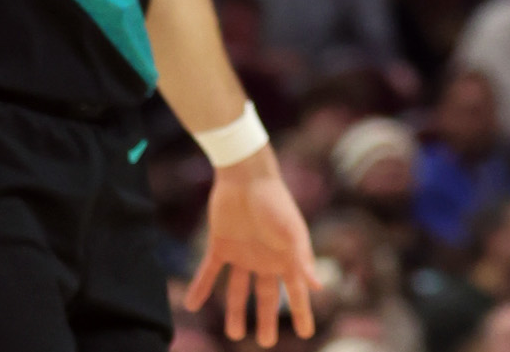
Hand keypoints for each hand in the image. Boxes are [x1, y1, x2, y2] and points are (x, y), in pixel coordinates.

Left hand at [184, 149, 318, 344]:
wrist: (246, 175)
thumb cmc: (274, 201)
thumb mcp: (291, 231)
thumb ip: (302, 257)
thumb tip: (318, 286)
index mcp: (285, 255)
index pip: (295, 291)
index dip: (300, 312)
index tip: (306, 334)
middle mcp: (264, 257)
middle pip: (265, 295)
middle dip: (265, 318)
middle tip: (265, 341)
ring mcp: (242, 252)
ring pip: (237, 289)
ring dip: (234, 311)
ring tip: (234, 333)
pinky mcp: (221, 244)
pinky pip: (209, 271)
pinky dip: (200, 288)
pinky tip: (192, 304)